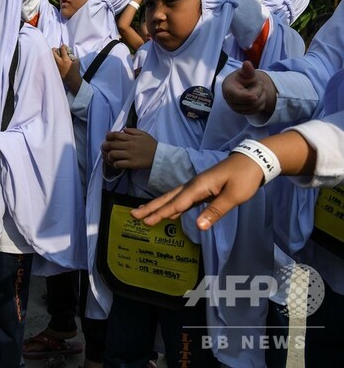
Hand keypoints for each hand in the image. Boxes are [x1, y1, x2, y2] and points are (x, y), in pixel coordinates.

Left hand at [52, 45, 81, 93]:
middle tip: (57, 50)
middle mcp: (59, 62)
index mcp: (65, 59)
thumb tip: (69, 54)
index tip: (64, 46)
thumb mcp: (76, 62)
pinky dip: (53, 60)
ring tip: (57, 55)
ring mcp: (56, 65)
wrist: (71, 80)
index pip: (62, 49)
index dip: (63, 46)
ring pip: (51, 57)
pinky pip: (52, 62)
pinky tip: (57, 61)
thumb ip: (72, 56)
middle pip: (53, 52)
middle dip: (55, 49)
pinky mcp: (54, 69)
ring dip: (53, 55)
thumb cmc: (75, 71)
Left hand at [102, 128, 157, 169]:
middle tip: (105, 149)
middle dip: (105, 146)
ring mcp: (129, 155)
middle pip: (110, 145)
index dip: (108, 136)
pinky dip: (115, 164)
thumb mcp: (143, 134)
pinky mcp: (132, 164)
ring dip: (109, 156)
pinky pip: (118, 164)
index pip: (115, 135)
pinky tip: (117, 164)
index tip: (107, 138)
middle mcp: (128, 145)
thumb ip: (132, 131)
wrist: (160, 156)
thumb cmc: (151, 145)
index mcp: (131, 138)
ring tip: (111, 157)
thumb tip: (123, 129)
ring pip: (112, 154)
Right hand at [130, 152, 263, 229]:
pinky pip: (182, 199)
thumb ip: (215, 211)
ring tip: (143, 212)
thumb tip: (198, 226)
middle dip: (151, 208)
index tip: (146, 222)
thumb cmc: (244, 177)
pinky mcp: (202, 189)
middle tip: (134, 215)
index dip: (161, 214)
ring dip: (158, 205)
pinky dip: (172, 205)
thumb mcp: (234, 196)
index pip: (177, 203)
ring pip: (173, 197)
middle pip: (168, 198)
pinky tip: (169, 212)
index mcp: (198, 186)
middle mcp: (193, 185)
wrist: (253, 161)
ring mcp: (196, 186)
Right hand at [221, 61, 275, 115]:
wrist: (244, 85)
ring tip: (260, 89)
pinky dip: (261, 104)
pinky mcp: (242, 112)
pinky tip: (259, 96)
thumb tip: (247, 63)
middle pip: (249, 101)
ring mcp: (235, 107)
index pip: (236, 95)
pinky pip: (256, 111)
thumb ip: (247, 70)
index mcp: (227, 88)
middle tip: (260, 83)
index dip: (246, 97)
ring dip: (262, 97)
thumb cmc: (244, 77)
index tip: (255, 96)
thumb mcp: (246, 72)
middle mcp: (229, 100)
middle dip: (259, 91)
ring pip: (254, 107)